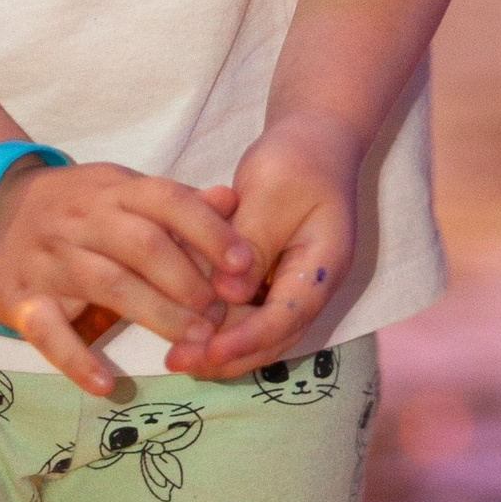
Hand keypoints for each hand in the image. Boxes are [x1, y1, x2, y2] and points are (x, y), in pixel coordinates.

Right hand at [0, 158, 254, 398]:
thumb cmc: (76, 208)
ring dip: (155, 312)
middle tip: (220, 315)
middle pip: (141, 243)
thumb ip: (176, 202)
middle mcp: (80, 219)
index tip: (244, 266)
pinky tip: (105, 385)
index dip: (210, 232)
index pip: (166, 200)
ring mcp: (48, 258)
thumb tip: (233, 199)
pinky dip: (75, 359)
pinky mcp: (18, 297)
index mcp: (113, 191)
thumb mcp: (122, 191)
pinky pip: (46, 329)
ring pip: (105, 282)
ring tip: (194, 341)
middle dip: (188, 280)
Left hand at [170, 113, 359, 377]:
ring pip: (262, 334)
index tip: (206, 352)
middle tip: (178, 363)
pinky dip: (223, 329)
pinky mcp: (276, 281)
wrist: (316, 139)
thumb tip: (227, 295)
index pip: (285, 318)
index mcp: (323, 266)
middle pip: (275, 338)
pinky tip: (187, 332)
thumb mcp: (270, 193)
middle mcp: (313, 286)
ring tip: (178, 358)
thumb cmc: (295, 159)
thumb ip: (250, 244)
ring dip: (223, 350)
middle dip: (228, 356)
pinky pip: (252, 316)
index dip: (245, 340)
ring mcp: (296, 286)